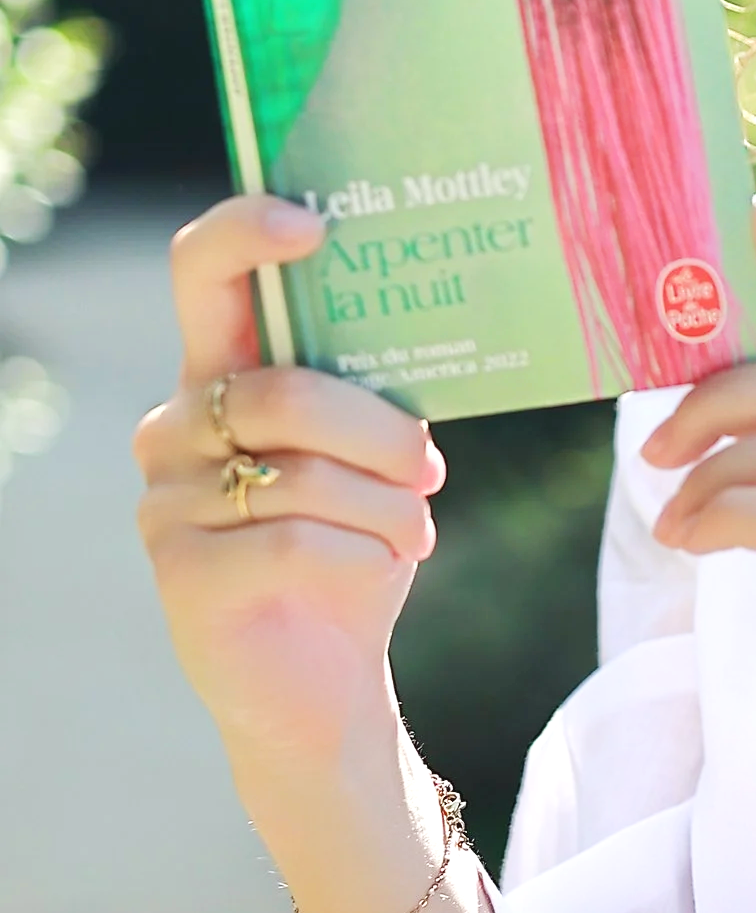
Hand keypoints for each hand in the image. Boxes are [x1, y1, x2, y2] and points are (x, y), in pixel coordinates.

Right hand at [134, 194, 443, 775]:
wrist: (319, 686)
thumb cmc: (349, 553)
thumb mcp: (367, 465)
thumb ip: (366, 398)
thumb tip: (430, 319)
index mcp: (218, 379)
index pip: (203, 275)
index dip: (247, 233)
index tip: (314, 226)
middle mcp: (174, 428)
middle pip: (285, 392)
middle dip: (382, 433)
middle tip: (431, 471)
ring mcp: (166, 500)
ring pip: (304, 474)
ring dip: (387, 509)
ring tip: (414, 535)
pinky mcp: (181, 571)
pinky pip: (296, 540)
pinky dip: (363, 557)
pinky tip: (377, 573)